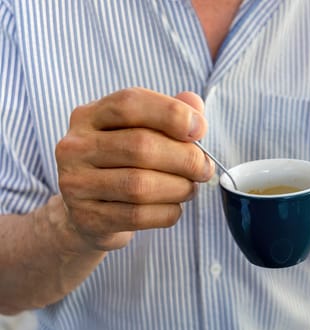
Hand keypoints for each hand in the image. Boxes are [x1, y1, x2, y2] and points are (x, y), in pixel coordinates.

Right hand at [55, 88, 213, 251]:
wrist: (88, 212)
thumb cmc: (124, 164)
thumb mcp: (142, 132)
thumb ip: (169, 114)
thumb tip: (195, 105)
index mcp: (89, 116)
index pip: (130, 103)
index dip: (171, 113)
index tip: (200, 129)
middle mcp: (76, 146)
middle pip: (141, 146)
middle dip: (186, 158)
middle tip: (205, 169)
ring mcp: (76, 184)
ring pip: (140, 185)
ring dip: (179, 187)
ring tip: (190, 188)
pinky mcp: (86, 217)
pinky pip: (138, 216)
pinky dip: (167, 212)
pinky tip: (174, 207)